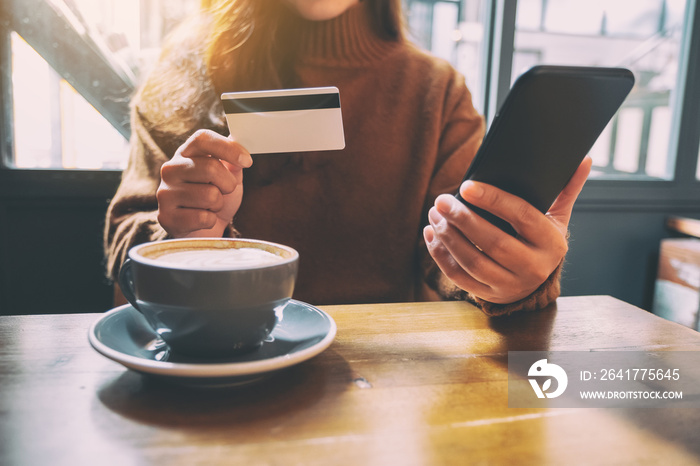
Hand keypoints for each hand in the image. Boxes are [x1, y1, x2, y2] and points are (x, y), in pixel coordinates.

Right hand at [157, 130, 252, 237]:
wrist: (205, 231)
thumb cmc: (217, 198)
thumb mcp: (230, 177)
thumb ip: (234, 161)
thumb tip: (240, 142)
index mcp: (186, 153)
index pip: (202, 139)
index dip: (227, 148)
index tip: (247, 161)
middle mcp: (171, 169)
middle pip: (210, 167)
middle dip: (228, 184)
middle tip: (225, 192)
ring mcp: (165, 192)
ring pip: (210, 195)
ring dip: (218, 205)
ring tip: (210, 206)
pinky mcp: (166, 217)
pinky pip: (203, 218)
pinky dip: (210, 221)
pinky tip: (201, 220)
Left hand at [424, 156, 591, 303]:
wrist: (536, 285)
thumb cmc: (541, 242)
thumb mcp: (557, 219)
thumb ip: (566, 191)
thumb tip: (583, 160)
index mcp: (551, 244)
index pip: (522, 216)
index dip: (494, 200)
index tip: (467, 186)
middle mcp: (533, 267)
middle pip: (493, 242)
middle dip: (463, 219)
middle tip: (441, 200)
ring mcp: (509, 285)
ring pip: (473, 262)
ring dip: (448, 236)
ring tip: (434, 213)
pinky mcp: (488, 295)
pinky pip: (459, 277)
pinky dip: (441, 255)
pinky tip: (431, 234)